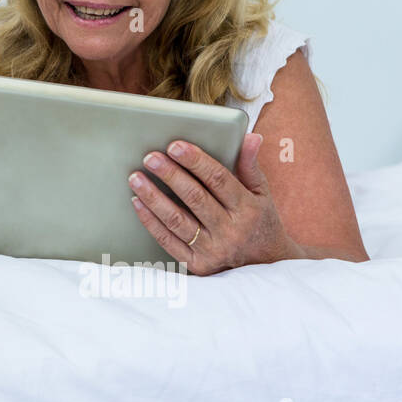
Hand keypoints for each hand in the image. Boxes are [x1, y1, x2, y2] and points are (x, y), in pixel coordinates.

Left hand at [128, 133, 297, 274]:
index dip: (196, 161)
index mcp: (247, 209)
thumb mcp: (261, 193)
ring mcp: (212, 250)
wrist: (265, 265)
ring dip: (153, 197)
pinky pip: (167, 241)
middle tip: (150, 158)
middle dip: (170, 175)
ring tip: (136, 178)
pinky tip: (137, 203)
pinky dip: (150, 221)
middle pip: (195, 198)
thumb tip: (251, 137)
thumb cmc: (259, 221)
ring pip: (176, 220)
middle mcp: (231, 231)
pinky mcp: (196, 265)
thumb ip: (250, 165)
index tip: (175, 146)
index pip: (219, 180)